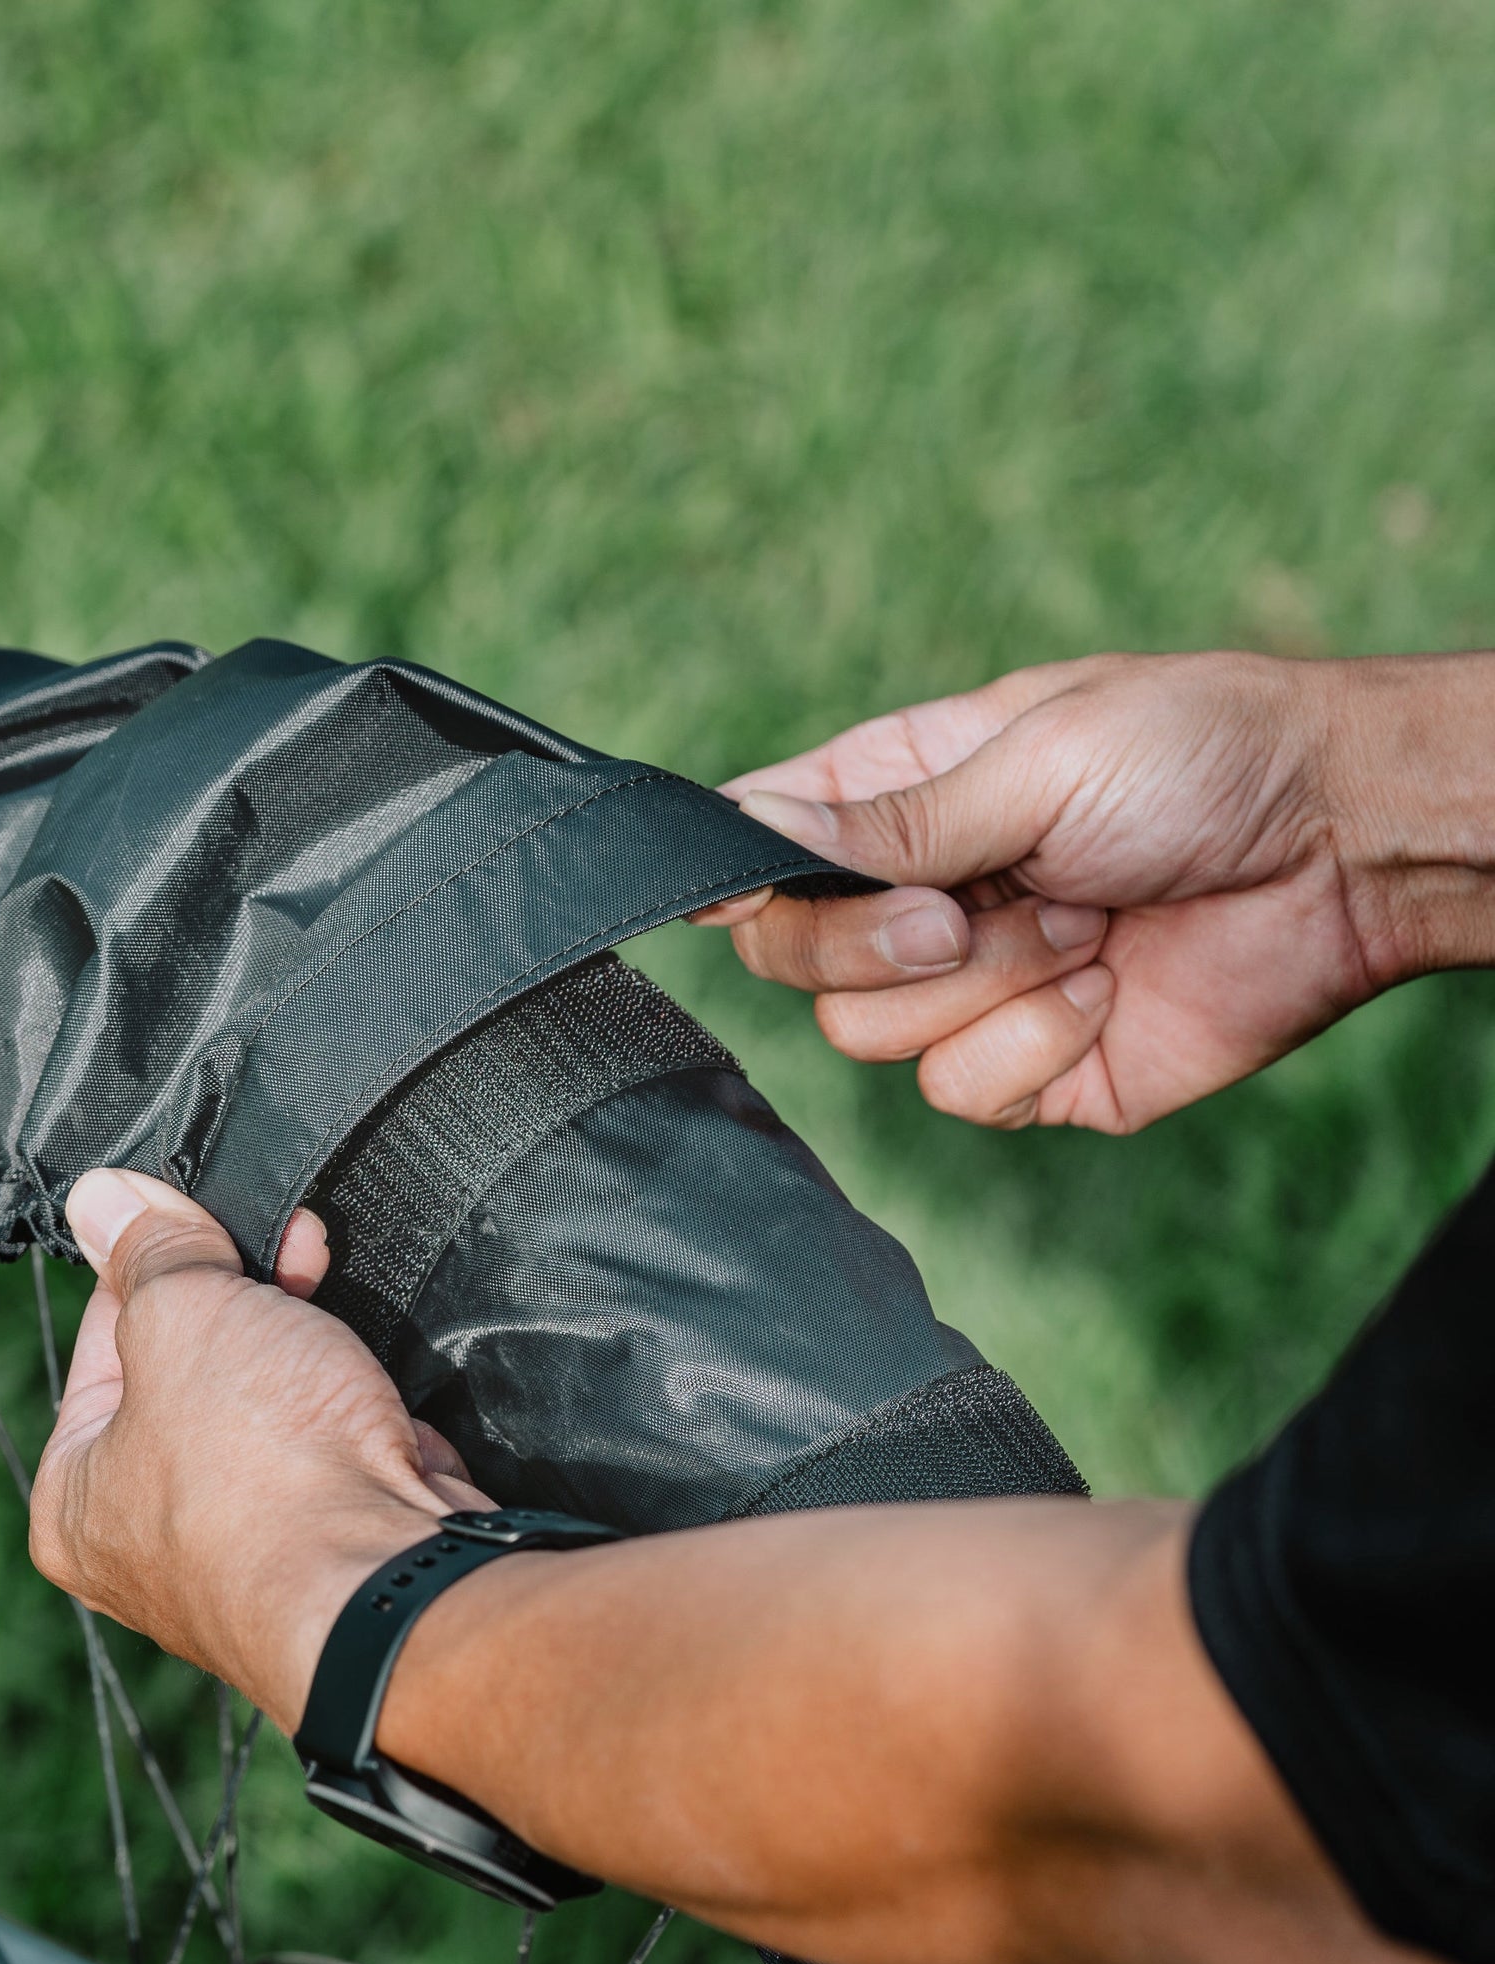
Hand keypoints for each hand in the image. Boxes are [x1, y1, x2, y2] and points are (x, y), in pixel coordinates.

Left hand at [27, 1168, 492, 1732]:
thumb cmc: (259, 1466)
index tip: (196, 1213)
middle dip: (245, 1293)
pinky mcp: (341, 1545)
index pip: (103, 1341)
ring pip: (274, 1404)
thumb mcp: (183, 1317)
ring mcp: (256, 1549)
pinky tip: (376, 1359)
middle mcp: (155, 1541)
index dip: (157, 1263)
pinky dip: (358, 1395)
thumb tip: (98, 1194)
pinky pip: (339, 1446)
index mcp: (79, 1500)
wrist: (392, 1582)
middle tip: (287, 1244)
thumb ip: (150, 1250)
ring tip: (330, 1273)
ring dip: (306, 1332)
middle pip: (193, 1372)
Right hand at [699, 650, 1494, 1131]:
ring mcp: (965, 989)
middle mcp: (914, 898)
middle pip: (789, 958)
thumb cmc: (1200, 755)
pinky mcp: (1026, 1070)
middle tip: (961, 910)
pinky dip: (1032, 1044)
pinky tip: (1105, 987)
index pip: (757, 846)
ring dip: (985, 981)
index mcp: (896, 797)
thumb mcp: (1034, 759)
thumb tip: (741, 834)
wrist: (1346, 850)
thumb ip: (887, 822)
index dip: (733, 876)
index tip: (739, 890)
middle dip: (868, 943)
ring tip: (1084, 919)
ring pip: (865, 1034)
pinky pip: (958, 1092)